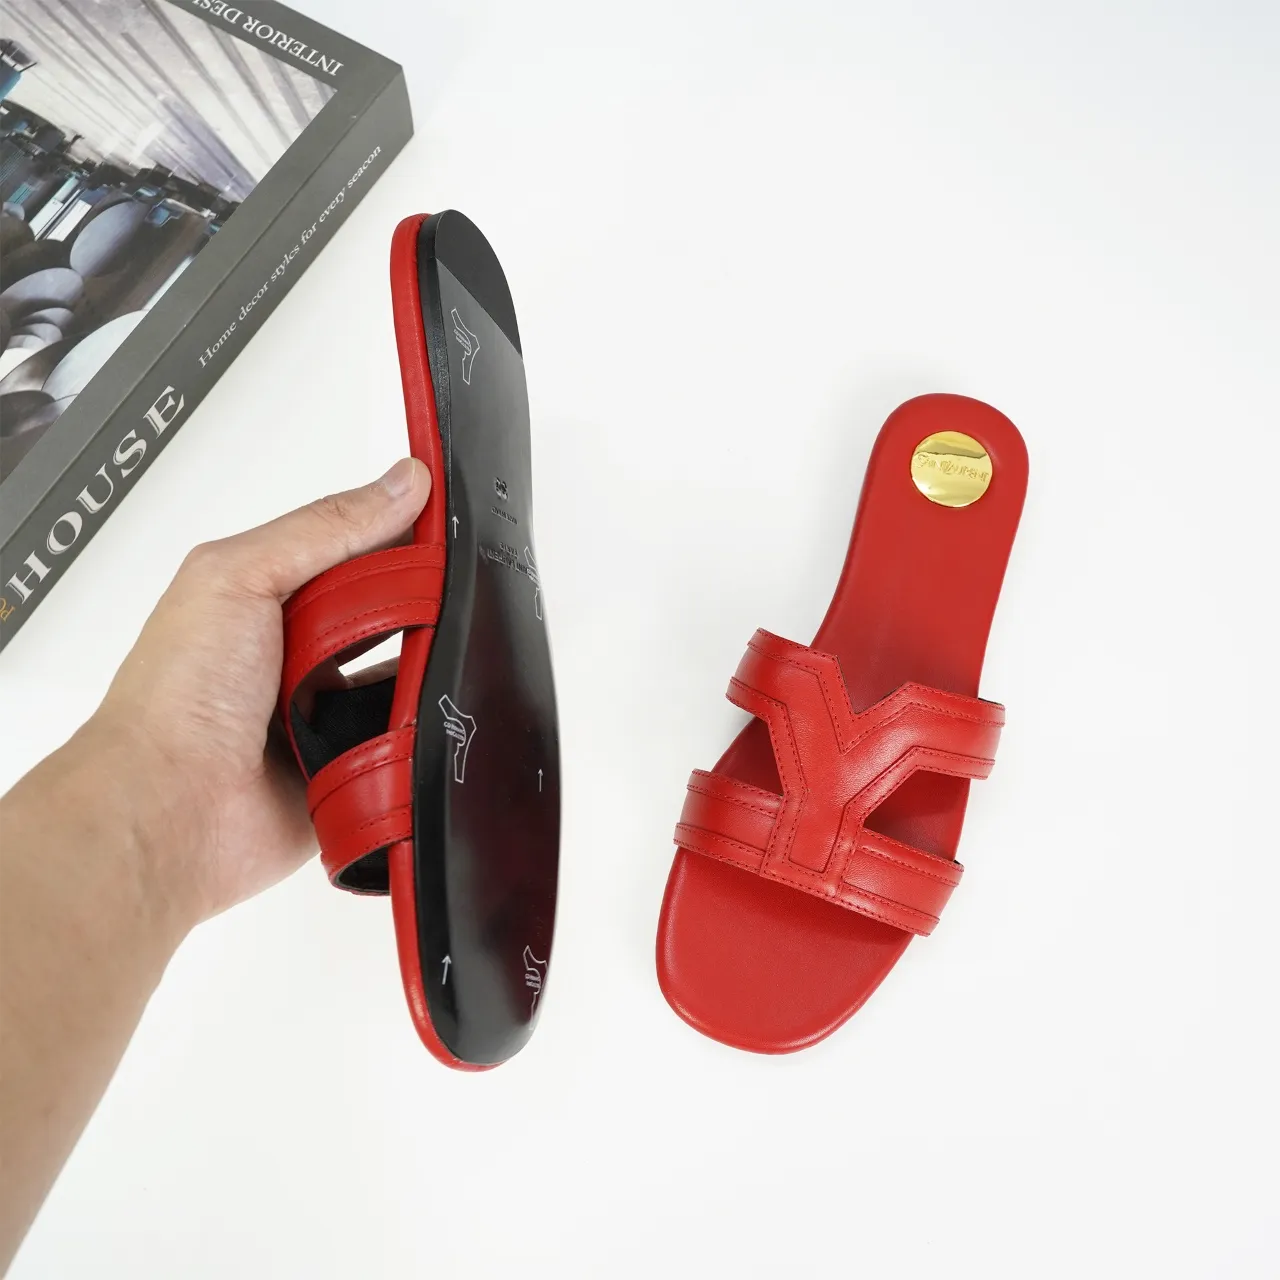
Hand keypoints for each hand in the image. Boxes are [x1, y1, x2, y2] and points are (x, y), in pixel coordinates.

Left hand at [91, 456, 430, 932]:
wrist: (169, 811)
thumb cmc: (176, 697)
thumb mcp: (241, 576)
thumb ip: (325, 528)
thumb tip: (402, 484)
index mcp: (265, 597)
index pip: (354, 548)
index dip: (399, 531)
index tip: (445, 517)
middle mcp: (297, 653)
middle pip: (391, 612)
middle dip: (418, 605)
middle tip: (439, 596)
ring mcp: (325, 713)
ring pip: (407, 677)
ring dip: (420, 670)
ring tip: (425, 661)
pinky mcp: (350, 768)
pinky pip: (408, 742)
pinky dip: (418, 732)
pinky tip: (417, 719)